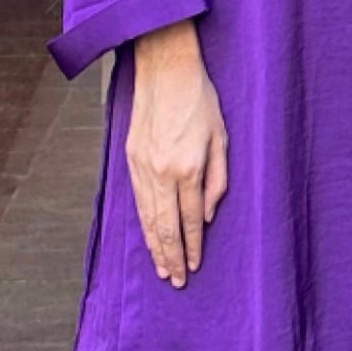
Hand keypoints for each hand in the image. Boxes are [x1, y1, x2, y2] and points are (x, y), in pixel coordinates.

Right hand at [126, 19, 227, 285]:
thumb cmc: (200, 100)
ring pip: (147, 218)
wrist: (165, 69)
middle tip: (177, 281)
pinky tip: (148, 236)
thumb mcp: (221, 139)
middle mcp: (161, 172)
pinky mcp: (130, 159)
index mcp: (188, 168)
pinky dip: (143, 224)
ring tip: (161, 269)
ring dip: (154, 246)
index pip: (190, 219)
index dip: (193, 246)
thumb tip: (206, 215)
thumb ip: (217, 181)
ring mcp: (142, 167)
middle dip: (172, 257)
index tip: (195, 266)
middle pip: (165, 226)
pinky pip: (137, 201)